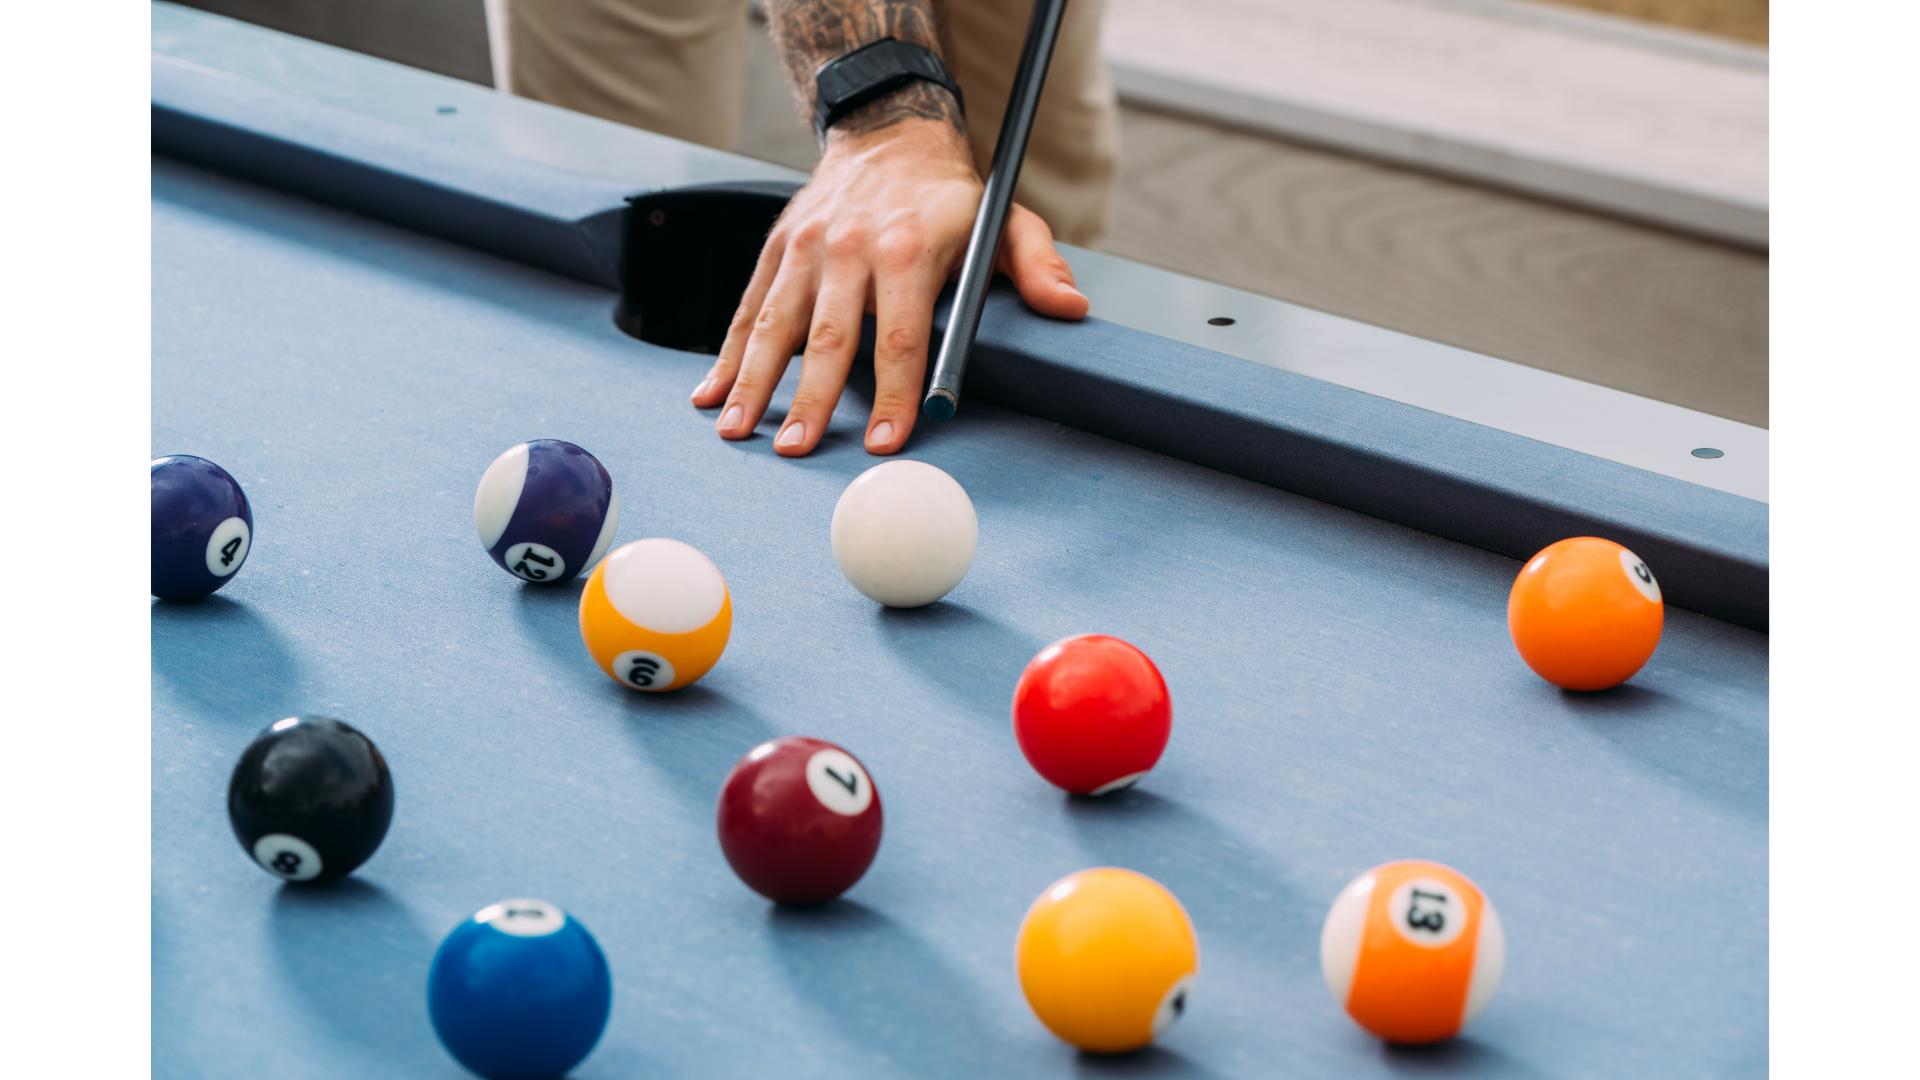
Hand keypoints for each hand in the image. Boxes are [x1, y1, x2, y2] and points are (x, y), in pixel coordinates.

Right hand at [690, 119, 1090, 456]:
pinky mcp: (777, 247)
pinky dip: (727, 353)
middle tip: (794, 451)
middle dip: (809, 398)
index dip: (896, 394)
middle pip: (829, 337)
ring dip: (752, 382)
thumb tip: (1070, 309)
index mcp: (909, 249)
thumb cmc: (952, 196)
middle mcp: (851, 247)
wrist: (887, 133)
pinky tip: (709, 394)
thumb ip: (1039, 265)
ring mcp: (807, 247)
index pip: (901, 336)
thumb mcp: (1007, 220)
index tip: (884, 443)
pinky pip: (749, 307)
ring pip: (775, 323)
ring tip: (735, 431)